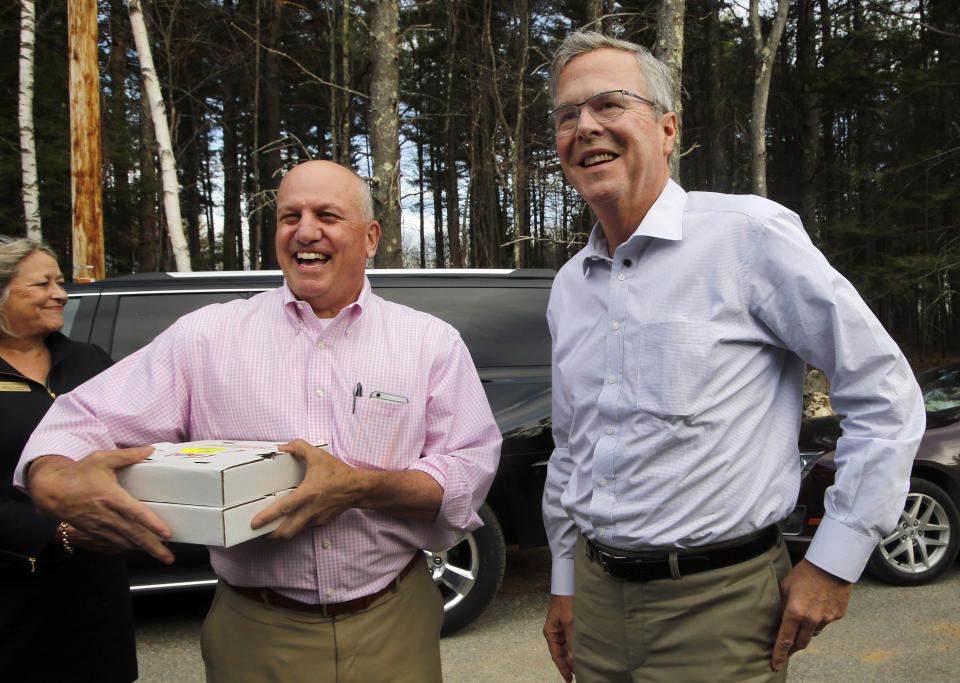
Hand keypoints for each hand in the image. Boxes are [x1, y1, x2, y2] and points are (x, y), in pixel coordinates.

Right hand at [27, 448, 174, 563]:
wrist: (51, 491)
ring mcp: (99, 526)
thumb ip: (127, 455)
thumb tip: (150, 450)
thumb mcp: (101, 459)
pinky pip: (114, 543)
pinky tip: (139, 548)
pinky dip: (128, 546)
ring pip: (125, 542)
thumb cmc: (78, 473)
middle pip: (134, 534)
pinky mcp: (94, 532)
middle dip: (153, 547)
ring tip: (161, 556)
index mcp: (111, 497)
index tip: (167, 534)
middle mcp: (107, 515)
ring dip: (143, 549)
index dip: (152, 524)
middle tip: (169, 558)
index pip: (136, 513)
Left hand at [251, 439, 361, 538]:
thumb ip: (299, 447)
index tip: (255, 523)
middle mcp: (311, 509)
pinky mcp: (321, 522)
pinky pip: (304, 528)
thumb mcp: (319, 456)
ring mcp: (317, 518)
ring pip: (295, 532)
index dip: (268, 516)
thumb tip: (283, 447)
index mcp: (308, 493)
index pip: (284, 507)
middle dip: (271, 534)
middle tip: (260, 531)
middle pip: (287, 531)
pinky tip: (291, 521)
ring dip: (282, 533)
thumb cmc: (339, 473)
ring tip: (271, 530)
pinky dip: (295, 527)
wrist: (359, 488)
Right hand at [543, 594, 574, 681]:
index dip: (563, 668)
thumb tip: (572, 658)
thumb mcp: (569, 622)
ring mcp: (560, 629)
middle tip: (578, 675)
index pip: (556, 655)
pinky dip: (575, 648)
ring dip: (572, 656)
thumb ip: (571, 641)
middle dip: (569, 664)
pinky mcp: (567, 625)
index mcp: (550, 633)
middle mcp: (554, 633)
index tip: (569, 679)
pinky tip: (582, 652)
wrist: (568, 586)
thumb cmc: (566, 601)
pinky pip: (570, 640)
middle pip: (561, 653)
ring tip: (582, 666)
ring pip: (566, 648)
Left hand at [772, 558, 852, 670]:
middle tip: (788, 647)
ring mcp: (827, 619)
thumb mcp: (786, 587)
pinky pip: (826, 623)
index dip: (780, 654)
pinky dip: (820, 618)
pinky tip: (819, 604)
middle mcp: (811, 619)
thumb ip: (783, 606)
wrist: (832, 564)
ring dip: (807, 629)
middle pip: (801, 642)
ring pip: (814, 632)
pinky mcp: (838, 616)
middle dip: (794, 647)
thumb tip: (780, 620)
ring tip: (806, 612)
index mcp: (795, 612)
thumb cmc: (806, 573)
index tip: (776, 664)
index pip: (785, 640)